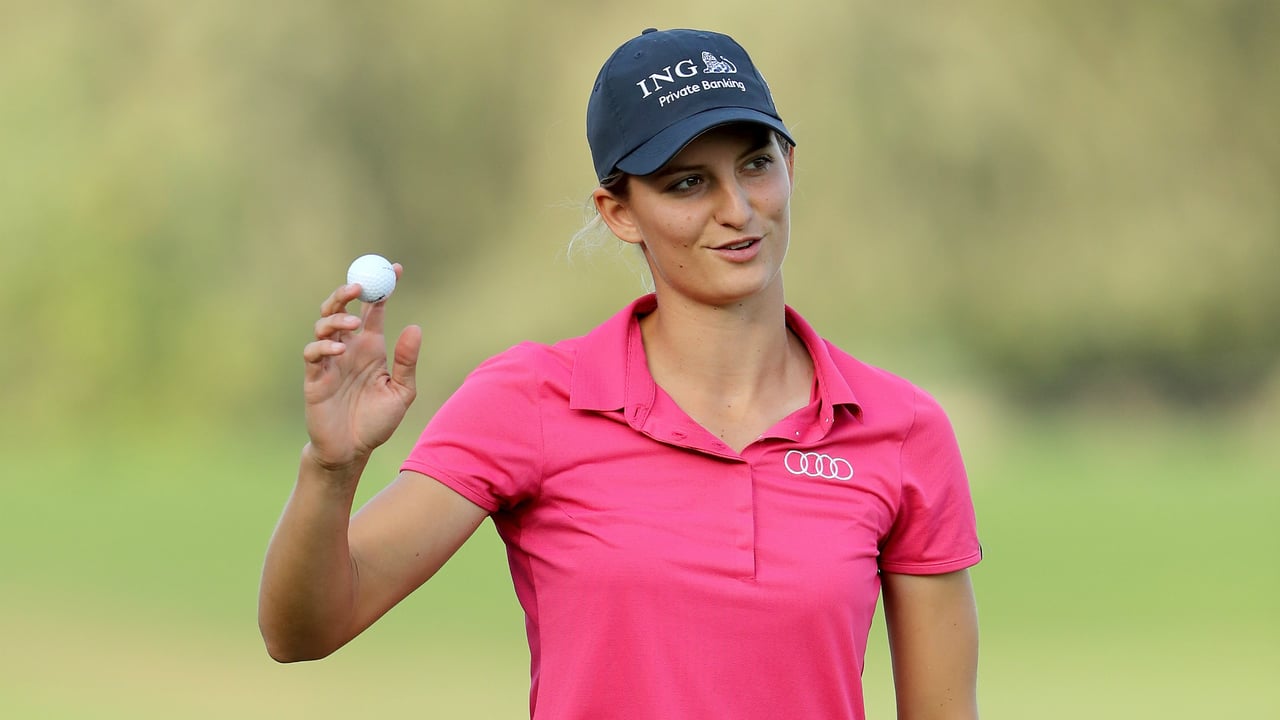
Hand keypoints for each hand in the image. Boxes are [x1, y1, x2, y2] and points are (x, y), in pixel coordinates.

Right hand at [302, 264, 421, 471]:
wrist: (352, 451)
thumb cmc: (376, 422)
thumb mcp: (402, 392)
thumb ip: (407, 361)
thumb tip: (414, 327)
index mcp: (371, 348)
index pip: (375, 309)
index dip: (383, 288)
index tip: (396, 269)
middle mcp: (349, 349)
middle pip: (342, 308)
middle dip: (348, 292)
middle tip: (361, 285)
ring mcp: (329, 361)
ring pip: (323, 325)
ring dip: (336, 316)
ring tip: (353, 322)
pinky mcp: (314, 377)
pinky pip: (313, 353)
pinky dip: (324, 346)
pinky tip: (340, 348)